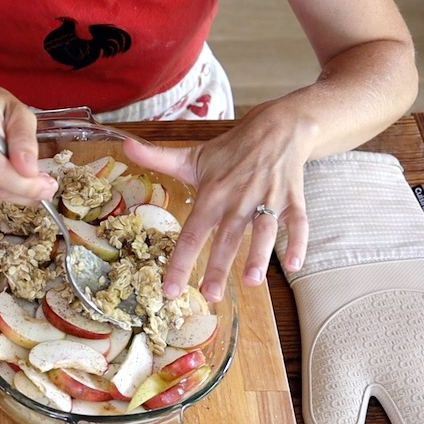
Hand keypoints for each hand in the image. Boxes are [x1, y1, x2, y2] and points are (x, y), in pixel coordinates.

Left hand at [122, 103, 310, 301]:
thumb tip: (125, 145)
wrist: (276, 128)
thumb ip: (157, 157)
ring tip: (252, 283)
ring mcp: (267, 199)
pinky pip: (298, 222)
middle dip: (219, 267)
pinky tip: (295, 265)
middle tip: (210, 295)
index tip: (171, 289)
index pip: (192, 232)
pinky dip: (299, 242)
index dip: (181, 261)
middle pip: (227, 237)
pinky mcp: (292, 199)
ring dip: (259, 256)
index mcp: (212, 194)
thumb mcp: (192, 155)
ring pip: (264, 230)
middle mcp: (238, 199)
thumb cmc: (230, 150)